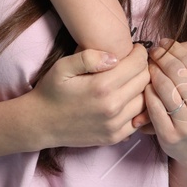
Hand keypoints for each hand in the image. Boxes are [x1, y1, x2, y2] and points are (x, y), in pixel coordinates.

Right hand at [25, 44, 149, 148]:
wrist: (41, 123)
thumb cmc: (51, 91)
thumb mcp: (62, 67)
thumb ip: (88, 57)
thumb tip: (114, 57)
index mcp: (102, 86)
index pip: (138, 64)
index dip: (140, 53)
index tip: (134, 49)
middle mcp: (112, 107)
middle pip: (145, 80)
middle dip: (143, 68)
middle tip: (134, 63)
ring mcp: (115, 125)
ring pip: (145, 100)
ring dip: (142, 88)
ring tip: (130, 80)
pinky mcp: (114, 137)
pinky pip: (139, 119)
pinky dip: (138, 107)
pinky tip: (127, 99)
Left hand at [138, 38, 186, 164]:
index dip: (176, 50)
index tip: (166, 42)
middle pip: (176, 74)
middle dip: (162, 57)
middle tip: (154, 50)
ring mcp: (185, 125)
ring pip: (164, 88)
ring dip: (153, 72)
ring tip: (150, 65)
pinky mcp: (169, 136)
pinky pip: (154, 106)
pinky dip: (148, 92)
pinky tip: (147, 84)